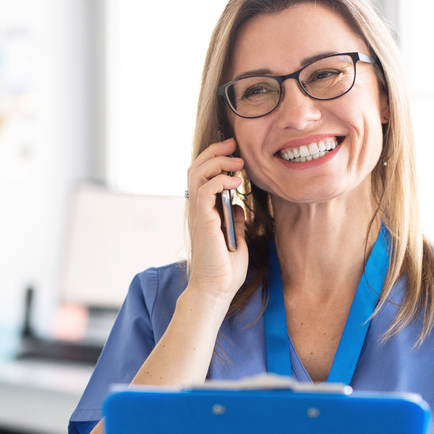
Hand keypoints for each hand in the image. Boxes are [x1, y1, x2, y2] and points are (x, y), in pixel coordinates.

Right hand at [185, 138, 247, 305]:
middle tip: (234, 145)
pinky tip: (236, 182)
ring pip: (197, 174)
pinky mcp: (203, 220)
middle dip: (215, 151)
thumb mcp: (236, 238)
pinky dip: (220, 180)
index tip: (234, 151)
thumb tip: (238, 205)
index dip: (215, 159)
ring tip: (237, 161)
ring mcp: (198, 214)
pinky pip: (205, 189)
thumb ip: (234, 219)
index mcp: (204, 212)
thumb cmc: (225, 269)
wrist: (217, 289)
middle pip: (196, 168)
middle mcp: (197, 210)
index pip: (202, 176)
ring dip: (218, 162)